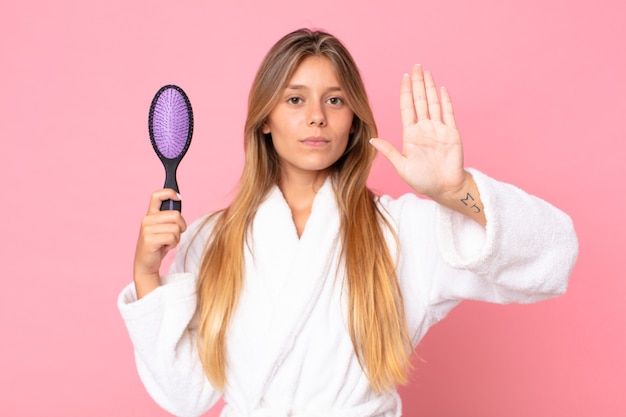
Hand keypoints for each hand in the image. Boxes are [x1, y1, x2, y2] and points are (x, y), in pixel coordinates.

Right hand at [133, 189, 186, 297]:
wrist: (146, 264)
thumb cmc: (158, 246)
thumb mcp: (163, 228)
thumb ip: (169, 217)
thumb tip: (178, 199)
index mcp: (150, 214)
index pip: (157, 195)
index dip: (169, 192)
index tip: (178, 197)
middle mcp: (147, 219)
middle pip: (175, 215)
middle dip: (181, 226)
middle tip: (175, 234)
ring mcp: (147, 229)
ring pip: (175, 228)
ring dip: (177, 238)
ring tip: (168, 242)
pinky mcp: (149, 239)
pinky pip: (172, 238)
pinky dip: (173, 244)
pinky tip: (165, 247)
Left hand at [370, 64, 465, 199]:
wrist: (444, 188)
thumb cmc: (423, 180)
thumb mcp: (402, 167)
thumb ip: (389, 151)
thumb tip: (372, 140)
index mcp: (411, 134)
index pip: (407, 108)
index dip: (405, 92)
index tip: (403, 78)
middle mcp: (424, 128)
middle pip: (420, 101)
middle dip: (417, 83)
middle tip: (415, 66)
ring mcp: (438, 129)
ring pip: (433, 103)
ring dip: (430, 87)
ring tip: (426, 72)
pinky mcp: (452, 133)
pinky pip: (448, 113)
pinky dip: (446, 101)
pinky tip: (442, 88)